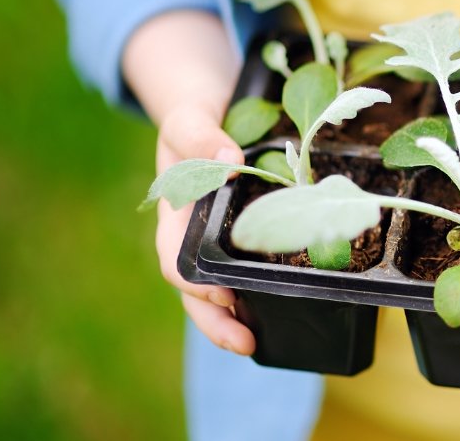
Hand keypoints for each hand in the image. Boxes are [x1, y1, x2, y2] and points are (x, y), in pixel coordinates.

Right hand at [124, 10, 254, 355]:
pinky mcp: (245, 242)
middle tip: (245, 343)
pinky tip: (286, 307)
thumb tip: (228, 160)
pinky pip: (249, 273)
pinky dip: (261, 293)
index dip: (195, 284)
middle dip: (217, 321)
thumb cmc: (192, 120)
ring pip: (222, 291)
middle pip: (197, 292)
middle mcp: (193, 239)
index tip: (221, 294)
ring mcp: (217, 244)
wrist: (208, 116)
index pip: (174, 261)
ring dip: (238, 318)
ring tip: (258, 343)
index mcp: (173, 218)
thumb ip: (201, 136)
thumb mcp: (188, 120)